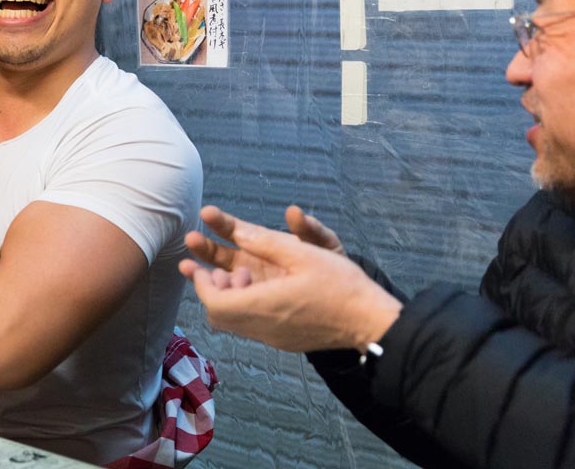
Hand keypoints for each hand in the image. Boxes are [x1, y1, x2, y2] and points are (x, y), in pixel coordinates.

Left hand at [179, 207, 400, 352]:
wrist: (371, 322)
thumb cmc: (341, 284)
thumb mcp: (304, 254)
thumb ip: (266, 242)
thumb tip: (236, 232)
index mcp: (265, 305)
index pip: (215, 303)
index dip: (203, 284)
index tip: (202, 264)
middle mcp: (264, 326)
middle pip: (219, 316)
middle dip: (210, 289)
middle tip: (212, 268)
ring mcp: (274, 338)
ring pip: (234, 323)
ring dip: (227, 298)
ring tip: (239, 274)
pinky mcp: (284, 342)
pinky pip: (251, 327)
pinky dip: (244, 307)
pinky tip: (258, 288)